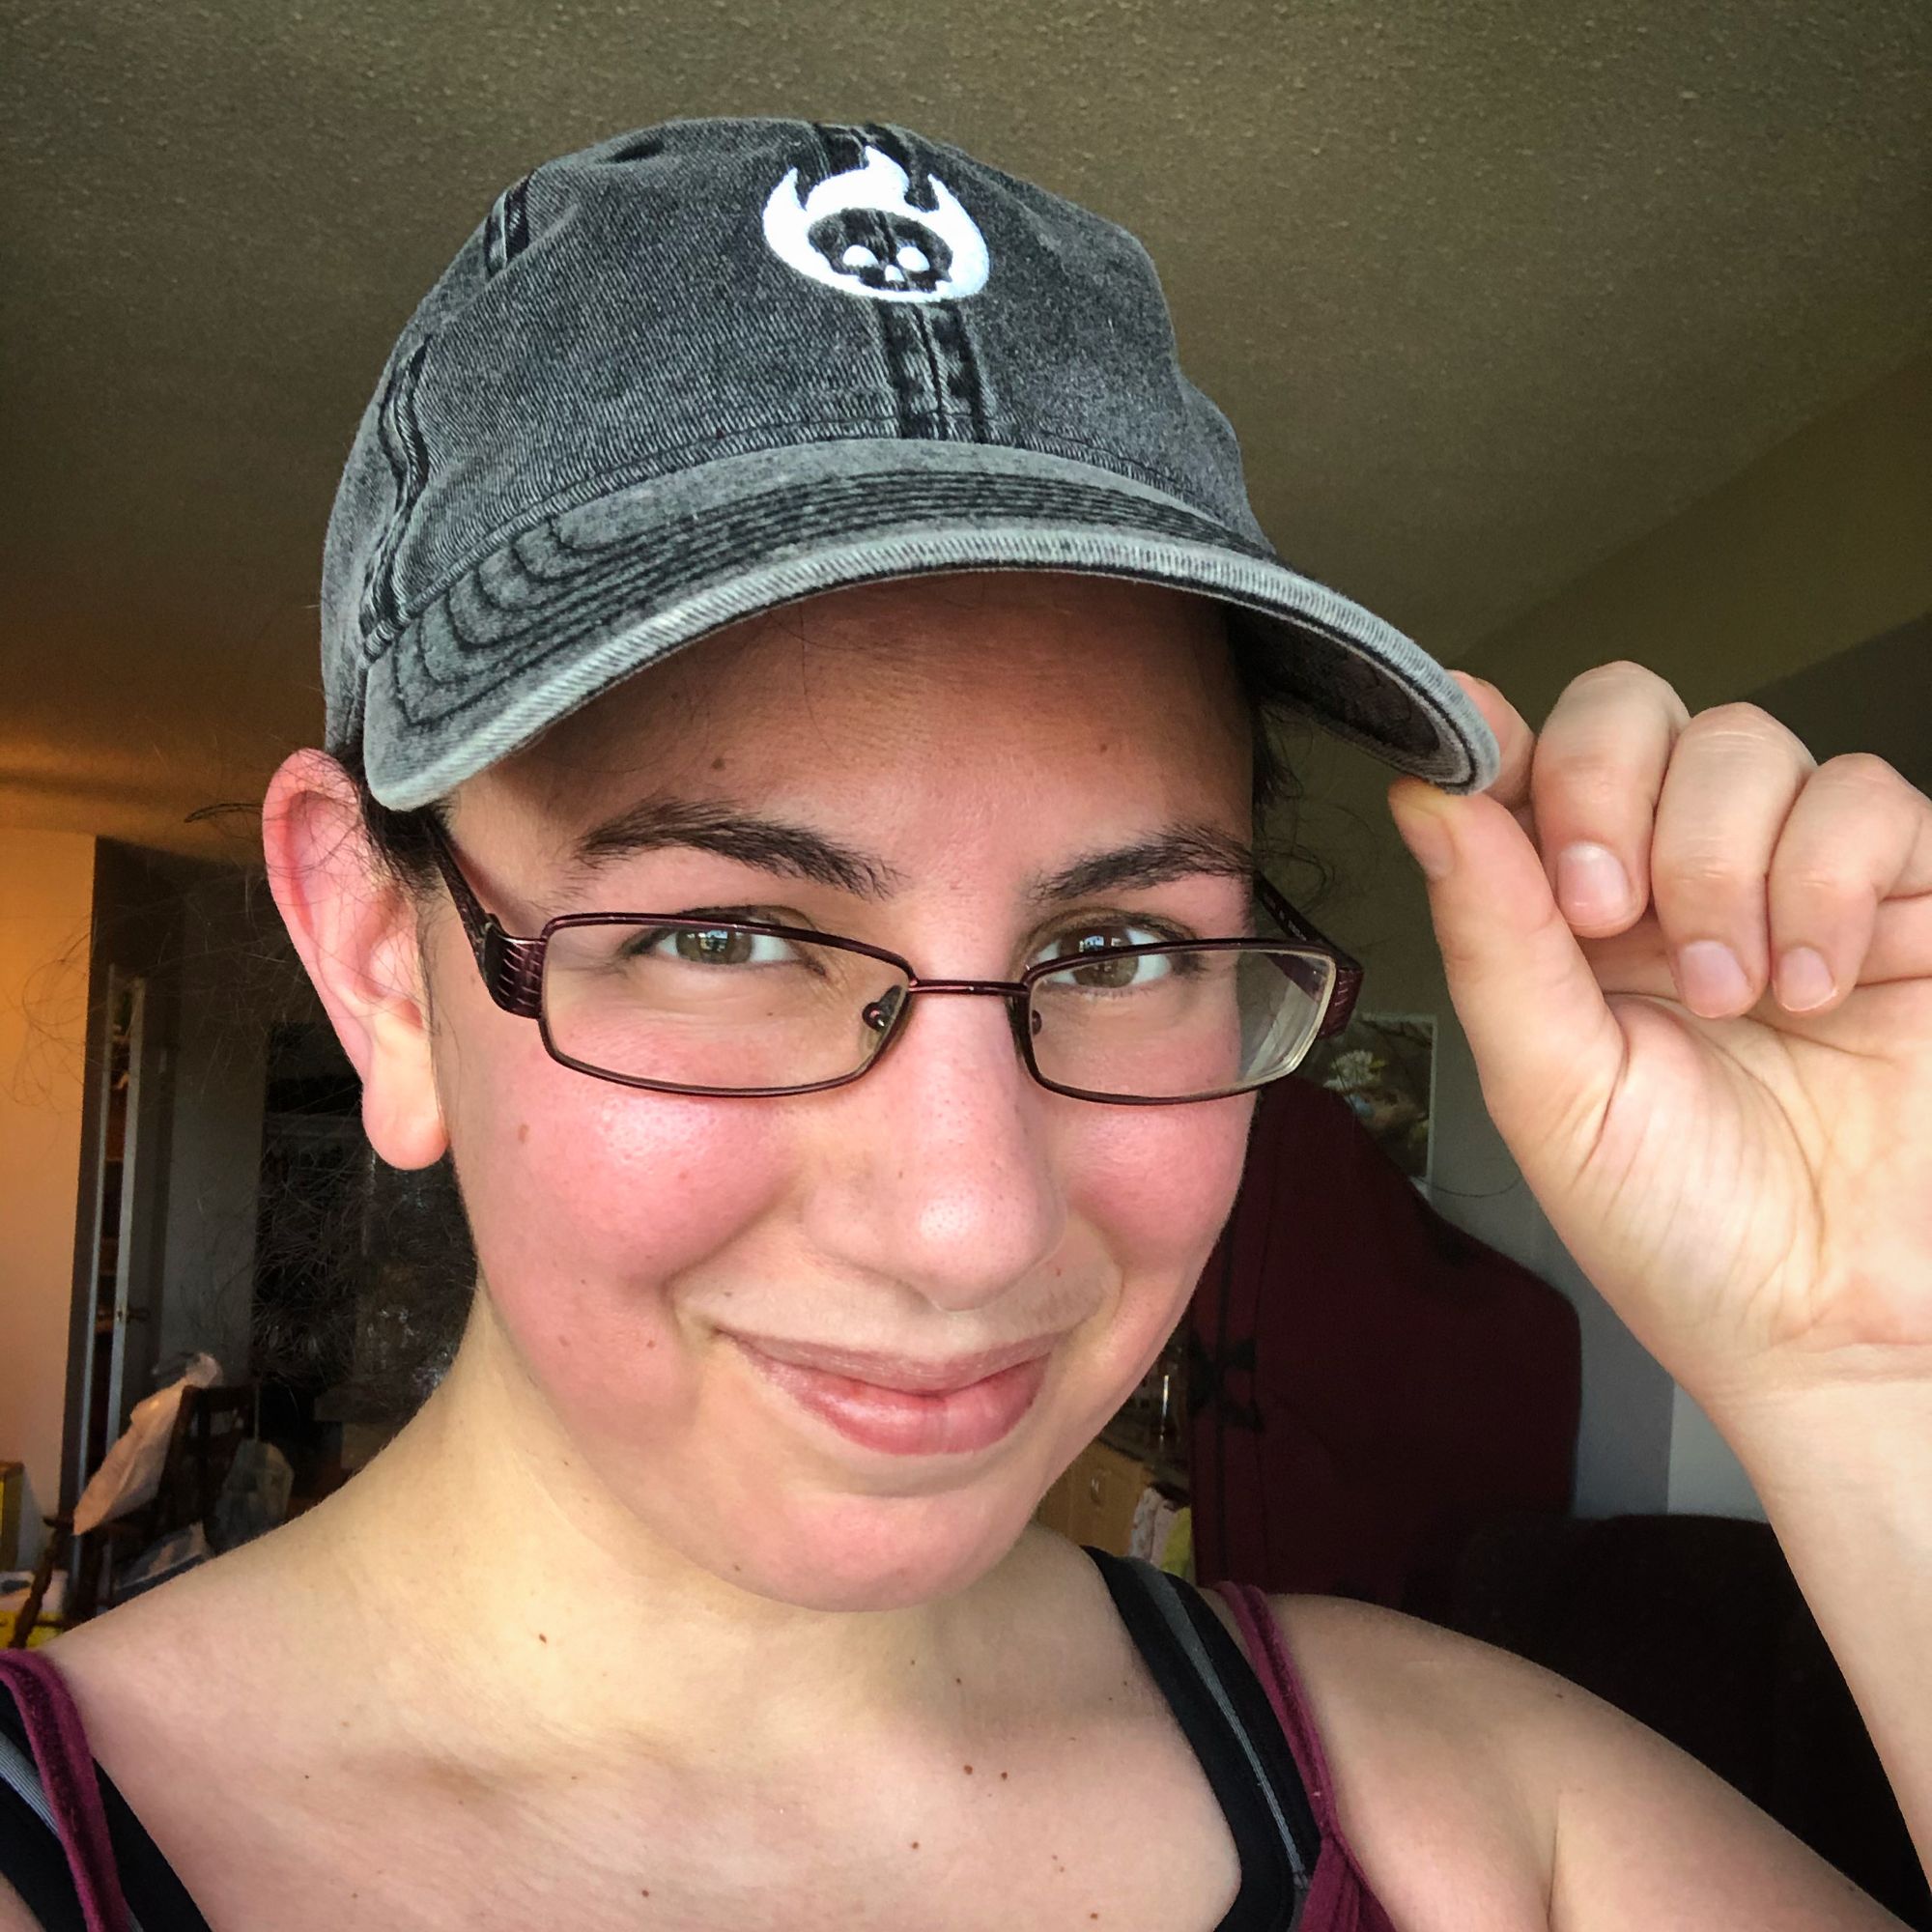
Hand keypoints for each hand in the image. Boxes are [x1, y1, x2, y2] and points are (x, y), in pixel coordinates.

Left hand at [1387, 662, 1931, 1413]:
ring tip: (1729, 993)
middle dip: (1605, 790)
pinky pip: (1866, 797)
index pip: (1527, 761)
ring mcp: (1789, 874)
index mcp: (1563, 919)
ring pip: (1744, 741)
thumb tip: (1427, 794)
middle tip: (1606, 915)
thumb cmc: (1678, 1228)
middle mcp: (1668, 875)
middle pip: (1630, 710)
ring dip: (1717, 864)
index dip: (1503, 745)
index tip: (1478, 764)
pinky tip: (1813, 987)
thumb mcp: (1551, 1089)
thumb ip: (1492, 934)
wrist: (1830, 1327)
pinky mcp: (1909, 893)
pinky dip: (1828, 882)